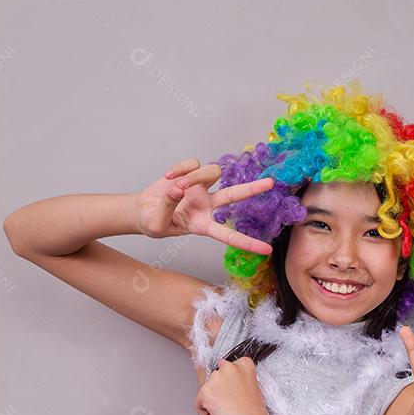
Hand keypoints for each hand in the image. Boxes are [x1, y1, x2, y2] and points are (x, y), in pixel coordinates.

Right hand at [133, 157, 273, 254]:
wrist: (142, 210)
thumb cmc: (153, 222)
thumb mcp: (157, 224)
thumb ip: (167, 208)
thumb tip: (178, 188)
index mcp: (202, 225)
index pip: (228, 235)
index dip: (247, 243)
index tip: (267, 250)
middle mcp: (207, 206)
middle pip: (234, 195)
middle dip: (252, 189)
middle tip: (271, 183)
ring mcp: (201, 188)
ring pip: (212, 172)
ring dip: (193, 176)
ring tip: (175, 185)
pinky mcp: (191, 173)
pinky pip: (193, 164)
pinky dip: (180, 168)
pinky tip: (168, 177)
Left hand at [194, 357, 272, 414]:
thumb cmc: (253, 413)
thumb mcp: (251, 387)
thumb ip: (237, 380)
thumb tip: (223, 383)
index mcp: (243, 364)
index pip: (225, 365)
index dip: (227, 382)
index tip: (230, 391)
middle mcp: (228, 367)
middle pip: (213, 379)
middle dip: (218, 392)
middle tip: (229, 404)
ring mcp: (215, 379)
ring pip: (205, 391)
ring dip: (212, 403)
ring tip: (226, 411)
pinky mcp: (205, 392)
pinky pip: (198, 404)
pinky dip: (206, 413)